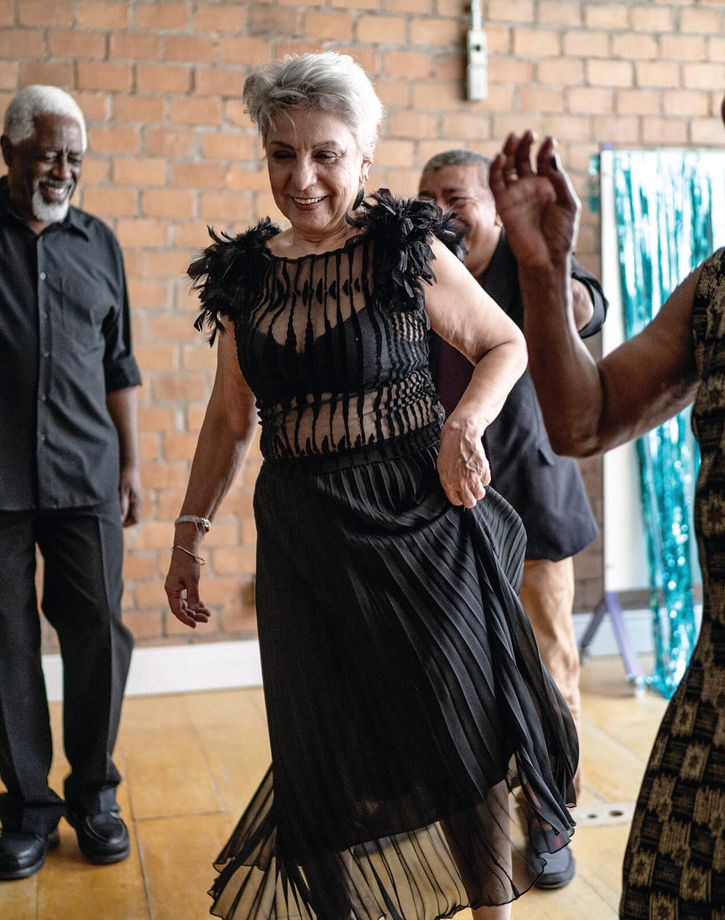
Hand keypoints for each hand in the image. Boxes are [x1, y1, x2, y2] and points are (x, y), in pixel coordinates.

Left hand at [118, 465, 142, 526]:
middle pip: (134, 518)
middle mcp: (138, 502)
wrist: (129, 465)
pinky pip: (129, 506)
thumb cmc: (125, 477)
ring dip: (123, 514)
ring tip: (112, 511)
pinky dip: (123, 508)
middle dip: (124, 520)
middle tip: (112, 518)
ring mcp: (136, 499)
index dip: (127, 524)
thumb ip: (122, 505)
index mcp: (137, 502)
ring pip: (131, 512)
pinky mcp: (133, 495)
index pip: (136, 520)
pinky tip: (115, 504)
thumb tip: (121, 519)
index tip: (116, 522)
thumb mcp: (122, 491)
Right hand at [164, 546, 211, 628]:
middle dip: (194, 615)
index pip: (177, 610)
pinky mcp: (182, 585)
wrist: (186, 549)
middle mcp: (172, 591)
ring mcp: (177, 589)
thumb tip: (194, 610)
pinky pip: (188, 598)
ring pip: (186, 604)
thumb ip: (193, 595)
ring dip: (196, 610)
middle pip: (182, 608)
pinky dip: (196, 603)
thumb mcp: (192, 580)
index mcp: (171, 591)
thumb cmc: (188, 564)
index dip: (185, 619)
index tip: (194, 625)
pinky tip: (203, 607)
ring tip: (207, 615)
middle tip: (206, 619)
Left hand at [437, 419, 490, 507]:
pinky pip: (486, 481)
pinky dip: (484, 478)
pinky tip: (478, 470)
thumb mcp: (442, 467)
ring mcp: (473, 477)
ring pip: (480, 494)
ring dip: (478, 489)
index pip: (456, 502)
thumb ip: (449, 481)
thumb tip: (455, 491)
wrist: (460, 435)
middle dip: (471, 497)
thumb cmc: (449, 450)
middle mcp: (461, 482)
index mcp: (448, 482)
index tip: (461, 493)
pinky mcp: (483, 469)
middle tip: (470, 490)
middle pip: (470, 503)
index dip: (460, 498)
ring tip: (475, 480)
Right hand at [489, 132, 579, 268]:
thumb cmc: (561, 233)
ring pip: (508, 166)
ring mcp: (516, 194)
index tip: (550, 142)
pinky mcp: (503, 204)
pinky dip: (495, 169)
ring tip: (515, 137)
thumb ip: (559, 179)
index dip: (545, 149)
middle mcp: (530, 187)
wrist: (547, 257)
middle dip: (526, 145)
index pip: (543, 160)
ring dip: (510, 151)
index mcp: (547, 185)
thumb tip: (551, 156)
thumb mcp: (568, 202)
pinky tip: (501, 157)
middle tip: (530, 134)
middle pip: (523, 159)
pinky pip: (495, 183)